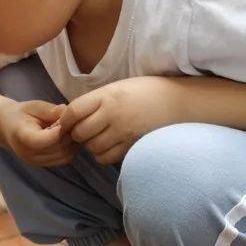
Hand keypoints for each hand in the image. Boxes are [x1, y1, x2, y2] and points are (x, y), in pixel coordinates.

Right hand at [0, 100, 77, 167]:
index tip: (66, 118)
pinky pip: (64, 159)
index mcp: (23, 137)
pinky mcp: (42, 165)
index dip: (62, 129)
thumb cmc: (20, 114)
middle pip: (59, 148)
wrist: (6, 127)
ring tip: (66, 129)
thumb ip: (48, 110)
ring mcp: (36, 162)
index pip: (48, 139)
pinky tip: (65, 137)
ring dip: (71, 142)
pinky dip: (70, 149)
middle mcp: (29, 154)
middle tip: (68, 122)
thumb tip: (66, 110)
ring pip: (65, 156)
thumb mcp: (32, 106)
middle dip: (68, 134)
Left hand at [59, 77, 182, 163]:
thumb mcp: (118, 87)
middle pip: (80, 133)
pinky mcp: (132, 146)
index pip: (74, 111)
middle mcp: (113, 114)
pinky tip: (108, 146)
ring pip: (92, 148)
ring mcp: (123, 132)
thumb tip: (72, 115)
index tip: (66, 122)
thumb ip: (96, 101)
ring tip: (97, 137)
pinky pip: (106, 158)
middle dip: (77, 134)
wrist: (179, 102)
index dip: (65, 120)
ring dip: (90, 145)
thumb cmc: (146, 91)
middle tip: (83, 131)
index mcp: (108, 96)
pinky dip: (102, 155)